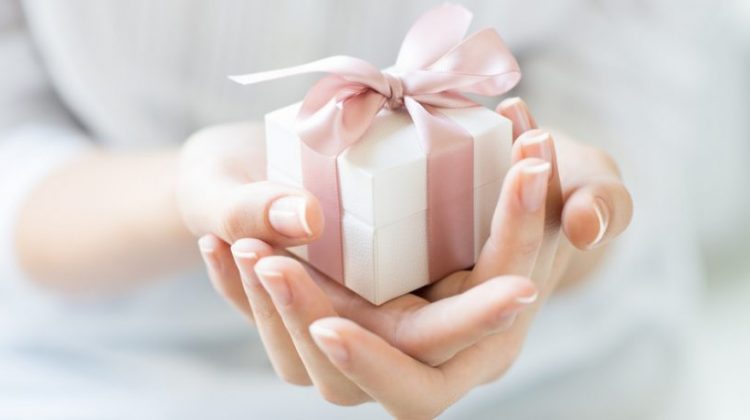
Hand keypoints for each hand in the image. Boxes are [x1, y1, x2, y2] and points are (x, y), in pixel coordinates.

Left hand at [200, 99, 632, 417]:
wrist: (503, 185)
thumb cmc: (546, 186)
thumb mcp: (580, 181)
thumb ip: (595, 196)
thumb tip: (584, 216)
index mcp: (479, 343)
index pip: (421, 381)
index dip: (376, 363)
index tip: (330, 324)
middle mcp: (426, 352)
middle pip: (349, 379)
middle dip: (303, 325)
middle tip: (266, 262)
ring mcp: (382, 333)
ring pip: (307, 356)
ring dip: (266, 306)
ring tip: (236, 240)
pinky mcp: (347, 307)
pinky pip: (284, 322)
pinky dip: (244, 288)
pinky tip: (221, 241)